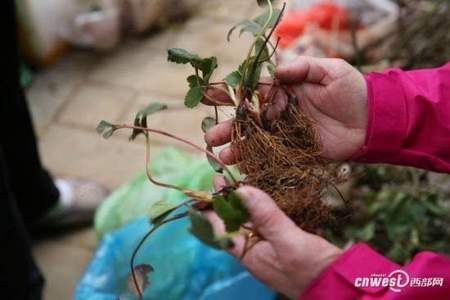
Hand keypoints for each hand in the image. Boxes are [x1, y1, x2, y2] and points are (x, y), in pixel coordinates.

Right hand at [204, 56, 367, 161]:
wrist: (374, 121)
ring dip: (237, 149)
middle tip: (211, 138)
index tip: (210, 96)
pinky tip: (242, 172)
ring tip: (221, 157)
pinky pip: (273, 159)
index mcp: (284, 91)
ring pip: (256, 142)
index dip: (231, 94)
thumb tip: (277, 70)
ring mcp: (286, 135)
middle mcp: (280, 113)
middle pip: (248, 121)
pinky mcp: (296, 153)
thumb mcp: (331, 70)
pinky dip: (257, 165)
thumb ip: (304, 67)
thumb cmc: (353, 90)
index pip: (252, 92)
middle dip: (227, 128)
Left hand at [206, 177, 341, 298]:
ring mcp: (269, 251)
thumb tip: (241, 190)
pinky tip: (265, 201)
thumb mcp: (288, 239)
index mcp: (250, 254)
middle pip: (235, 224)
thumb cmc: (312, 267)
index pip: (224, 228)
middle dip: (229, 202)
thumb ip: (265, 216)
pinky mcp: (283, 248)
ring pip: (250, 225)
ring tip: (241, 184)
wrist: (339, 286)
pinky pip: (265, 227)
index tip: (214, 182)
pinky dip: (261, 212)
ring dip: (244, 206)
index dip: (216, 206)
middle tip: (226, 178)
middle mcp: (255, 253)